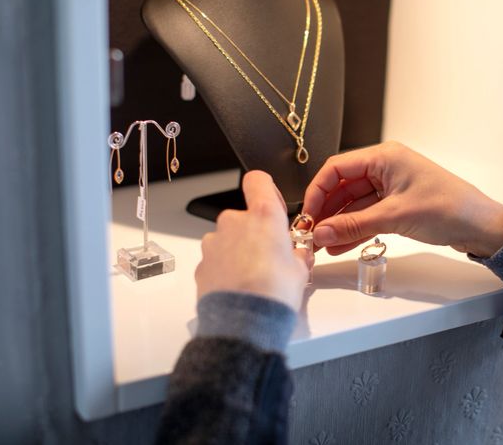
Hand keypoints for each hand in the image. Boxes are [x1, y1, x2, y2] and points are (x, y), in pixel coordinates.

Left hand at [196, 171, 311, 310]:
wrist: (244, 322)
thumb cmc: (273, 292)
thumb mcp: (300, 271)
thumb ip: (297, 255)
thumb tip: (298, 255)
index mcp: (263, 215)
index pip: (258, 181)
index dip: (266, 190)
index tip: (274, 207)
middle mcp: (235, 222)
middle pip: (245, 217)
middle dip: (256, 233)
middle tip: (271, 258)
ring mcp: (214, 242)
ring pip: (229, 239)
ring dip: (240, 251)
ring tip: (255, 277)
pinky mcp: (202, 263)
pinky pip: (217, 259)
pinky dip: (226, 268)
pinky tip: (240, 288)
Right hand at [303, 141, 502, 256]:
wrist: (481, 226)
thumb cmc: (448, 208)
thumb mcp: (396, 216)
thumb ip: (355, 225)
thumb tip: (321, 233)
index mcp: (384, 157)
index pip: (337, 168)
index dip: (317, 192)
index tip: (307, 216)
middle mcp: (385, 167)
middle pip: (343, 187)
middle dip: (326, 211)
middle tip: (311, 235)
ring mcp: (391, 187)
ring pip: (353, 204)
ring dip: (339, 224)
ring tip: (323, 246)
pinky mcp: (397, 205)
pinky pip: (367, 215)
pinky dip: (354, 229)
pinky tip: (340, 246)